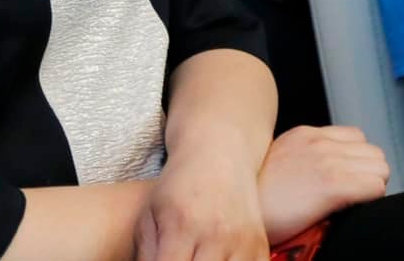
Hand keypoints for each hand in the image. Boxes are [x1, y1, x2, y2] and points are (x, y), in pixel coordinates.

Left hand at [135, 151, 267, 260]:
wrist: (218, 153)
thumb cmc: (177, 188)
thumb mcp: (150, 215)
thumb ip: (144, 255)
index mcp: (181, 227)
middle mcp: (214, 236)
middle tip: (179, 259)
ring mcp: (241, 242)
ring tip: (196, 258)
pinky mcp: (259, 248)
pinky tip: (217, 260)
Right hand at [255, 126, 390, 245]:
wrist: (236, 209)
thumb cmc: (255, 196)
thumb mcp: (278, 162)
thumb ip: (304, 158)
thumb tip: (323, 174)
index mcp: (305, 135)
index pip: (356, 138)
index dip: (357, 162)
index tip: (348, 180)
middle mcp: (319, 142)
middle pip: (374, 152)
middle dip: (369, 174)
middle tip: (354, 195)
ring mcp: (327, 161)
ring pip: (381, 168)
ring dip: (372, 187)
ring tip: (352, 202)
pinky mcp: (333, 185)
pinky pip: (376, 187)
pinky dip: (370, 200)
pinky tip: (349, 209)